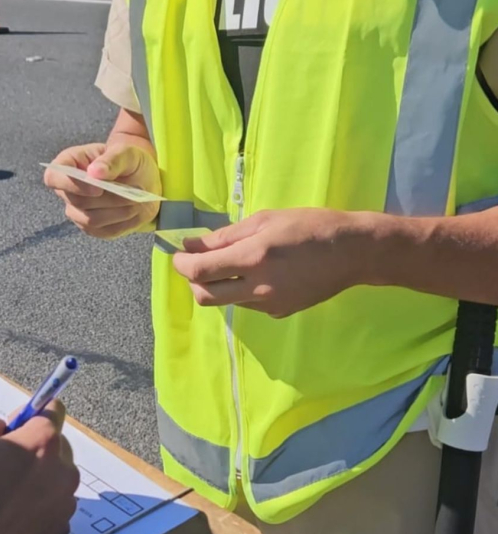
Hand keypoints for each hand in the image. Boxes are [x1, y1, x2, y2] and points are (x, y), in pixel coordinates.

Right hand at [0, 402, 78, 533]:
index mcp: (42, 442)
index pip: (52, 409)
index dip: (27, 416)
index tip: (6, 432)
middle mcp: (64, 471)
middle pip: (54, 446)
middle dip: (31, 450)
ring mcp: (66, 505)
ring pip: (54, 480)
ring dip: (34, 481)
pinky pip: (51, 510)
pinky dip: (35, 510)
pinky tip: (7, 523)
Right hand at [44, 142, 160, 238]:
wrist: (143, 181)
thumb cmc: (130, 162)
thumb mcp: (126, 153)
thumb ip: (111, 160)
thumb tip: (95, 172)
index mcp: (68, 164)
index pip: (53, 177)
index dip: (70, 185)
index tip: (97, 188)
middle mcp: (67, 190)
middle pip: (77, 201)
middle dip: (107, 199)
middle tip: (132, 192)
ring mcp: (77, 211)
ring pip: (91, 220)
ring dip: (118, 211)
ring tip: (137, 199)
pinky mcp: (91, 228)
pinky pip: (104, 231)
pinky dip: (124, 222)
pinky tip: (135, 211)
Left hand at [173, 208, 369, 317]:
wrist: (353, 253)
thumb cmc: (310, 226)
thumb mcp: (265, 220)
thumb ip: (225, 236)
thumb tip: (192, 244)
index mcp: (254, 258)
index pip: (200, 271)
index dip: (182, 264)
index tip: (179, 255)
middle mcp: (259, 287)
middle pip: (205, 296)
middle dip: (192, 281)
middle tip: (196, 264)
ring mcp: (270, 304)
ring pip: (226, 302)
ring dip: (218, 286)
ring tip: (231, 264)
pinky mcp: (279, 313)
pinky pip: (248, 304)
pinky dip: (241, 291)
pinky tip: (258, 274)